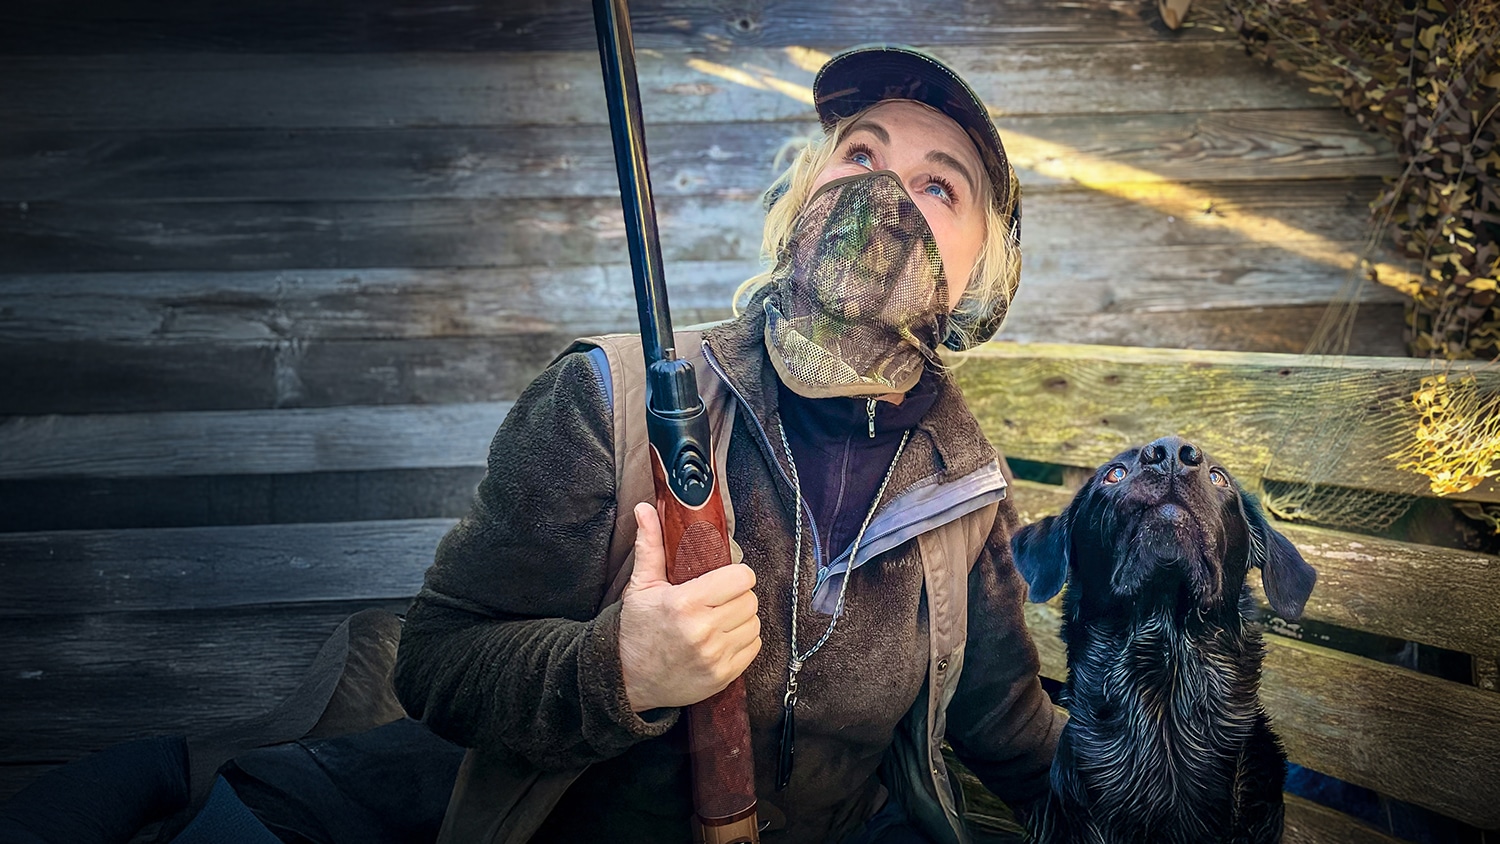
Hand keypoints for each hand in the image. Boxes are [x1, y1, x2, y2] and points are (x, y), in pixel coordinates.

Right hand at [618, 502, 761, 711]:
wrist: (626, 679)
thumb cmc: (635, 630)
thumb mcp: (640, 586)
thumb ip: (649, 546)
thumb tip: (645, 509)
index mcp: (685, 603)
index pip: (741, 578)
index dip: (735, 575)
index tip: (723, 578)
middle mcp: (703, 631)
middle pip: (750, 600)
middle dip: (737, 596)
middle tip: (718, 599)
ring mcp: (715, 656)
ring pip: (754, 623)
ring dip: (741, 619)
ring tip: (719, 619)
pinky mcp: (723, 675)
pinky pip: (753, 648)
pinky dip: (742, 641)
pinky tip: (721, 638)